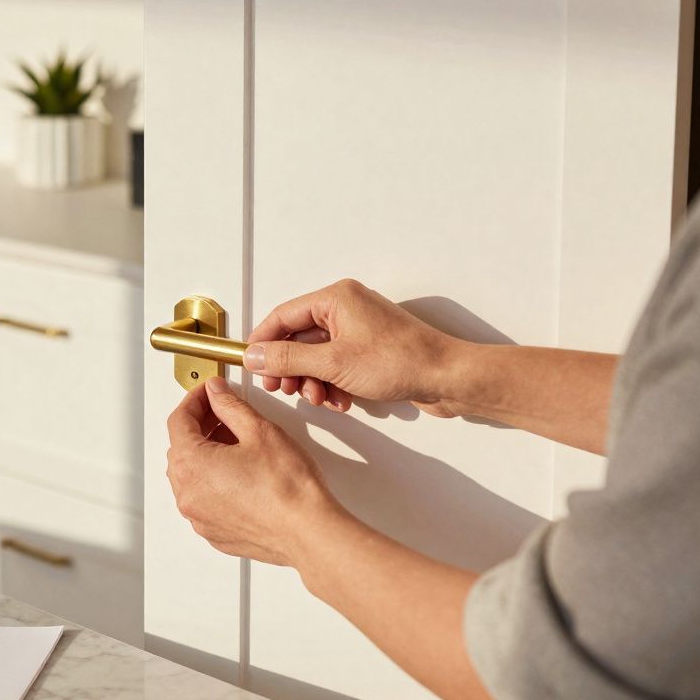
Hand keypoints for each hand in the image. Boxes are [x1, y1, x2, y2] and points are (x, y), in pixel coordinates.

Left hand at [166, 377, 343, 565]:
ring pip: (192, 476)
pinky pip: (205, 500)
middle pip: (181, 449)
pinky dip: (215, 483)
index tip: (208, 393)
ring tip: (237, 443)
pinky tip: (240, 473)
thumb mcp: (259, 431)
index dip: (194, 401)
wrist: (308, 532)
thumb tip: (216, 394)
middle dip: (201, 427)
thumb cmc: (288, 488)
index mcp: (191, 465)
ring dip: (207, 455)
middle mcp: (188, 495)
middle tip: (224, 414)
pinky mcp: (214, 533)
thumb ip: (231, 406)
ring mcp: (199, 518)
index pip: (179, 421)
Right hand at [244, 279, 465, 416]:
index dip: (263, 341)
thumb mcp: (333, 363)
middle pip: (298, 338)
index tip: (250, 365)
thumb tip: (254, 355)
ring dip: (312, 381)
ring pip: (317, 356)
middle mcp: (345, 309)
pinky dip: (332, 384)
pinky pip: (336, 366)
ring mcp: (359, 330)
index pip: (283, 315)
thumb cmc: (402, 361)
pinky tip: (341, 401)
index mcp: (335, 299)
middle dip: (290, 367)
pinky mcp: (369, 350)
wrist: (448, 378)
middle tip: (282, 388)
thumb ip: (288, 359)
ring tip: (319, 398)